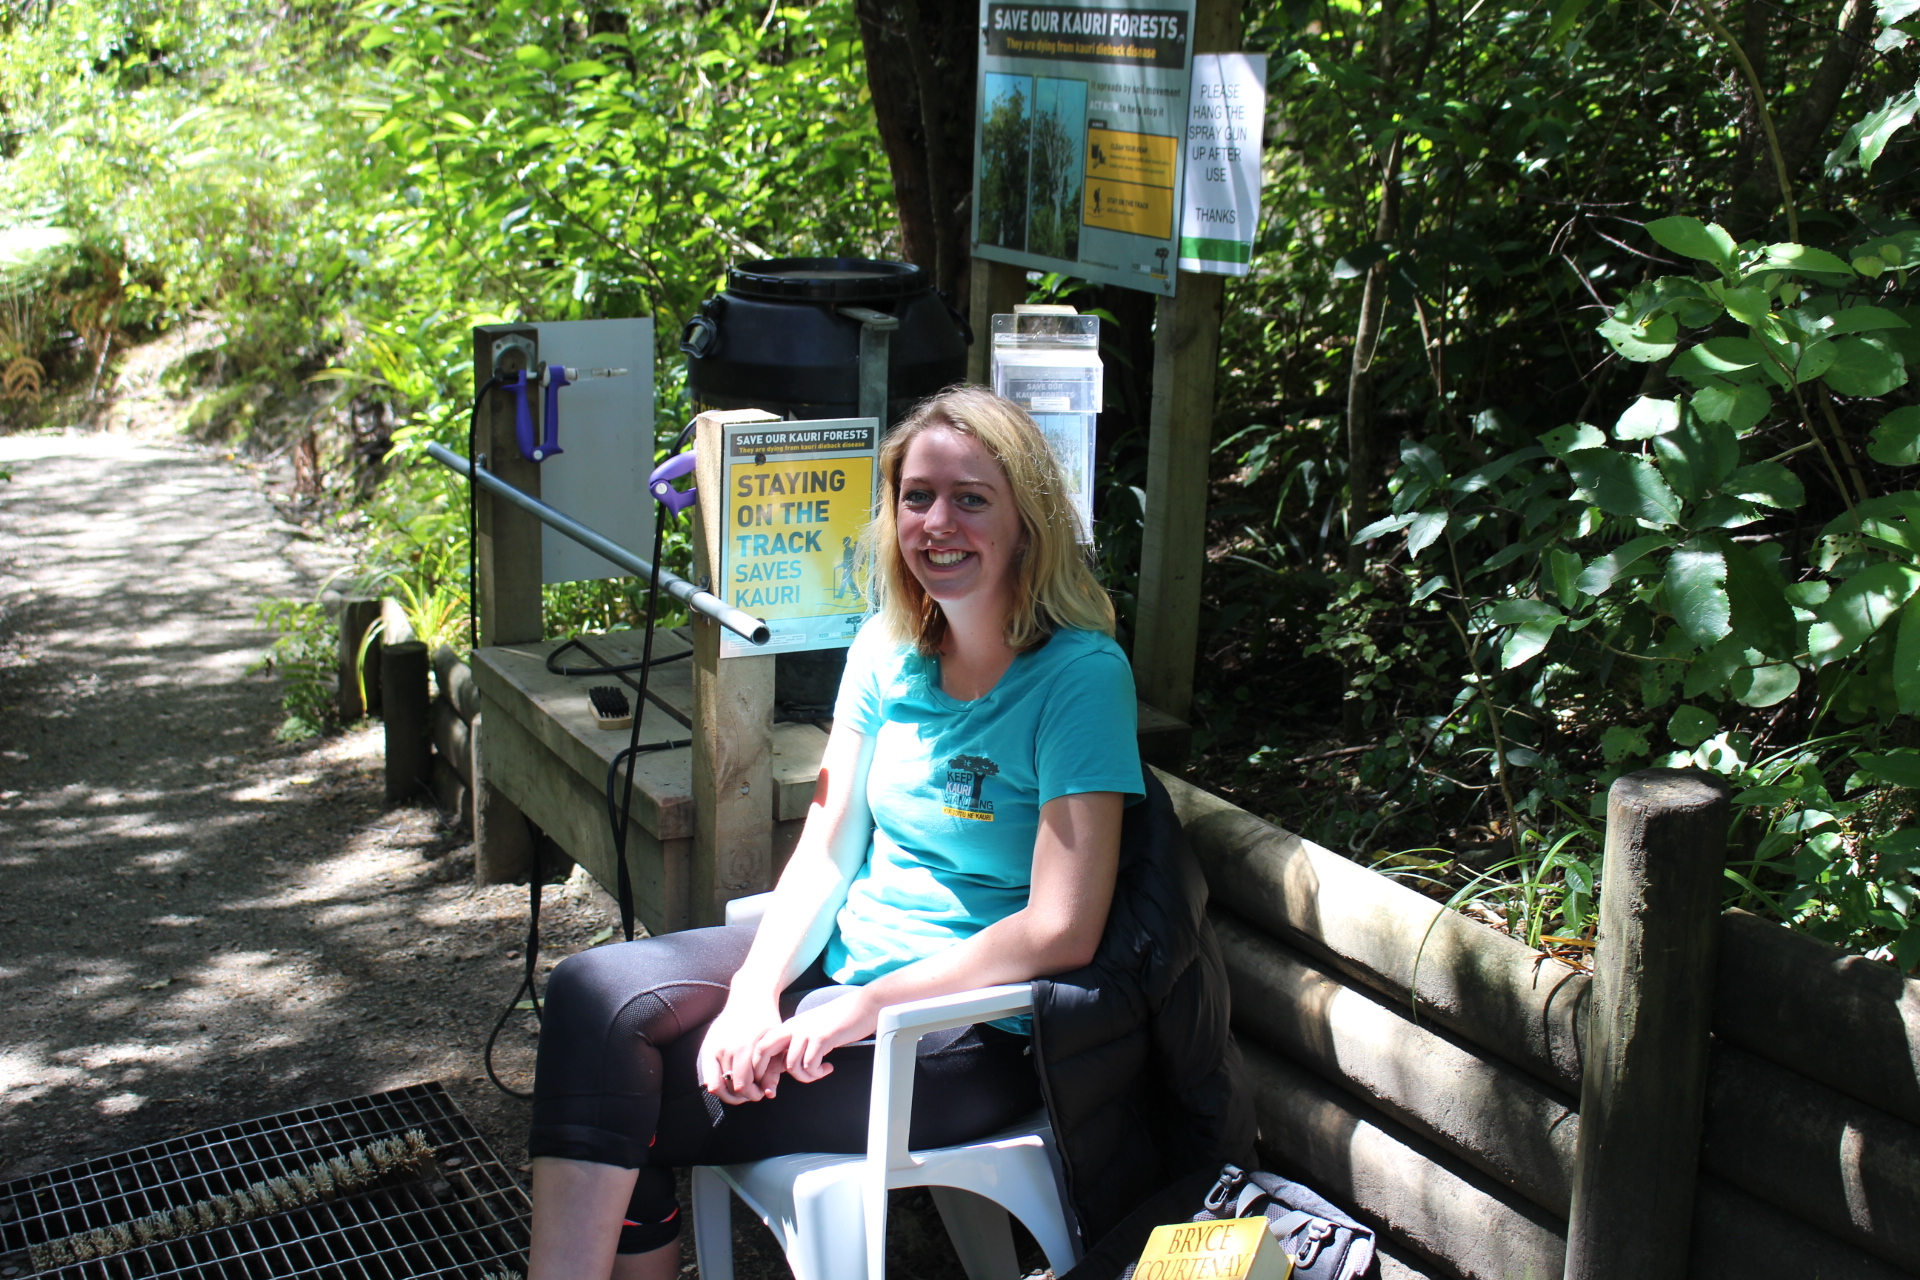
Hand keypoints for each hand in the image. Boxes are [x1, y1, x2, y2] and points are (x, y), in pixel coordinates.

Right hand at [698, 993, 784, 1103]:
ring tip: (742, 1090)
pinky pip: (707, 1076)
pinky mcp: (707, 1047)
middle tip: (753, 1094)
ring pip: (716, 1085)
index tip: (762, 1092)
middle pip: (730, 1088)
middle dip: (744, 1096)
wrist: (750, 997)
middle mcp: (725, 1048)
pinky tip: (731, 1082)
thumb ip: (773, 1069)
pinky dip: (718, 1085)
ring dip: (729, 1093)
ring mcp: (714, 1047)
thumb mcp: (775, 1043)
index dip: (754, 1094)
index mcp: (744, 1047)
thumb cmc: (768, 1021)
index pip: (743, 1085)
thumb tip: (769, 1095)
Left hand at [754, 988, 881, 1085]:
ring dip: (805, 1077)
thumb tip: (784, 1068)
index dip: (760, 1067)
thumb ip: (797, 1044)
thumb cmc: (841, 1020)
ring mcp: (806, 1031)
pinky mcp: (821, 1037)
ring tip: (818, 1072)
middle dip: (766, 1074)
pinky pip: (810, 1066)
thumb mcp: (812, 1030)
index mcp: (789, 1025)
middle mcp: (793, 1027)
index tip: (769, 1083)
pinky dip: (818, 1073)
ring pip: (791, 1066)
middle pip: (763, 1051)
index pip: (762, 1046)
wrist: (863, 1006)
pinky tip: (827, 1067)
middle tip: (775, 1089)